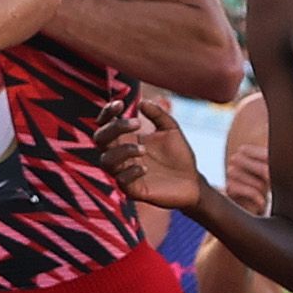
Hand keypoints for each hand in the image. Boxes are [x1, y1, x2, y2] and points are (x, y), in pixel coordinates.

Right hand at [109, 98, 209, 214]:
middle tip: (137, 123)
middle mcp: (121, 155)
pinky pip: (121, 181)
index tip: (120, 103)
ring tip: (144, 150)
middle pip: (100, 138)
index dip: (107, 112)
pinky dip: (130, 172)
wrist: (192, 181)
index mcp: (126, 138)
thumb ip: (158, 114)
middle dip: (114, 128)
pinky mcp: (132, 190)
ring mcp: (124, 172)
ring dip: (123, 151)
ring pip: (106, 160)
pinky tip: (145, 168)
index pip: (105, 124)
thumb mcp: (171, 129)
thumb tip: (142, 102)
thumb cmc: (179, 155)